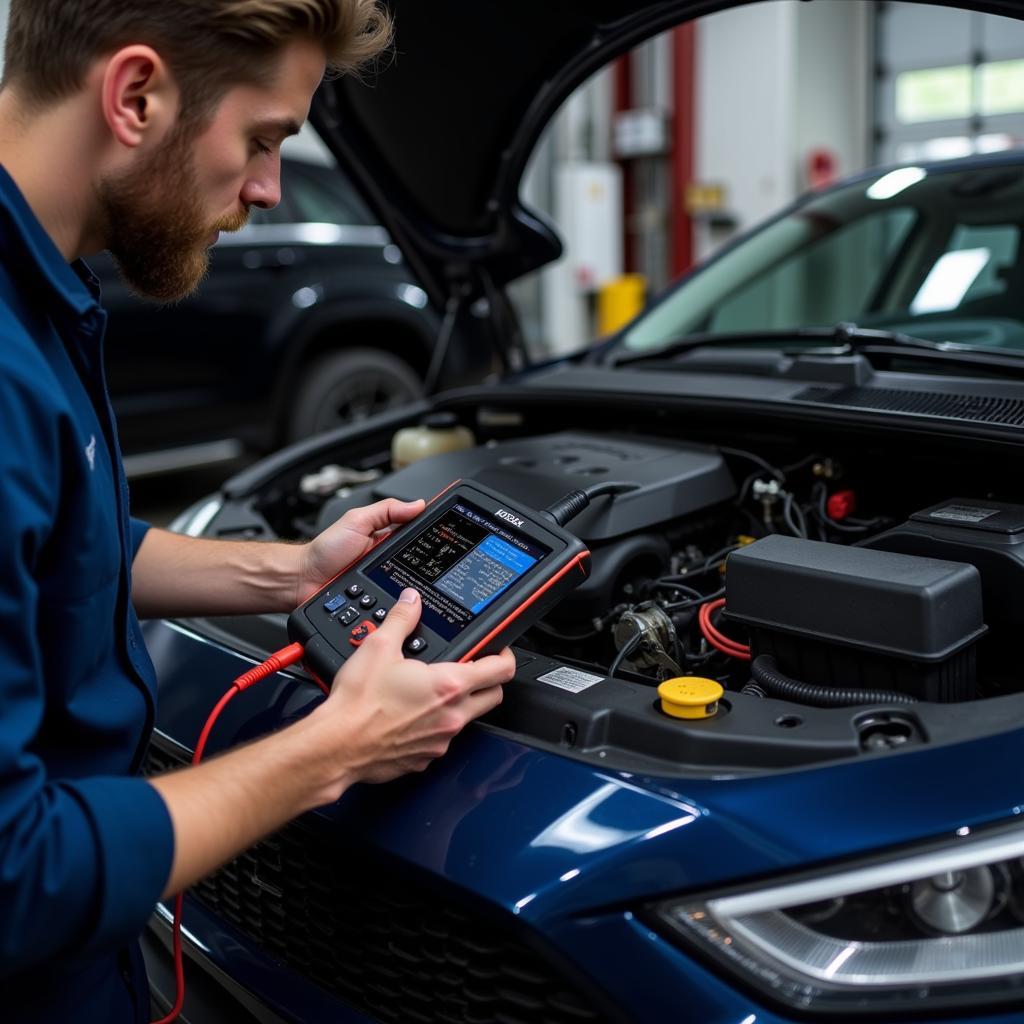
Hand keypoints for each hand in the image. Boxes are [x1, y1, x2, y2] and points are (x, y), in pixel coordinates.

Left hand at [294, 497, 424, 606]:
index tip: (448, 534)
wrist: (305, 580)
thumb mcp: (357, 521)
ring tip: (419, 584)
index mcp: (388, 538)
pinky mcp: (380, 602)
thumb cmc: (326, 551)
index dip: (432, 534)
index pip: (417, 534)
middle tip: (437, 565)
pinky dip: (401, 605)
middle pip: (419, 563)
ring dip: (415, 587)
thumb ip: (385, 510)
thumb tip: (417, 504)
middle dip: (428, 566)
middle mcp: (389, 560)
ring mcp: (385, 581)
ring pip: (411, 586)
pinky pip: (397, 604)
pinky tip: (404, 603)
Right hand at [312, 588, 516, 787]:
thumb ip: (402, 619)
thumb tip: (411, 602)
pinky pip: (441, 739)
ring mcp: (440, 740)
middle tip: (471, 668)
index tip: (498, 649)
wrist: (336, 745)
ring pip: (467, 719)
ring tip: (432, 689)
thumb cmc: (358, 703)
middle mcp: (452, 715)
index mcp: (449, 686)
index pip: (501, 670)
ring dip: (459, 703)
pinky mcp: (424, 758)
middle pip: (493, 696)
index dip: (505, 655)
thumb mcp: (379, 647)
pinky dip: (434, 725)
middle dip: (488, 680)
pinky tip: (412, 715)